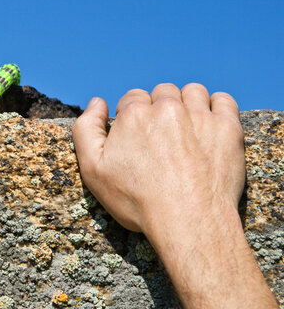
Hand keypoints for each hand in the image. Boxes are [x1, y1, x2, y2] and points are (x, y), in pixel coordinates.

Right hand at [72, 83, 276, 307]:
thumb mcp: (92, 170)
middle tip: (163, 136)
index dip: (132, 116)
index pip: (133, 98)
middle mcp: (167, 107)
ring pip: (192, 92)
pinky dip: (217, 107)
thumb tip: (97, 102)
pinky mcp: (227, 127)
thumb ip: (85, 130)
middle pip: (162, 93)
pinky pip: (223, 101)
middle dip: (160, 108)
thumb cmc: (137, 200)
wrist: (188, 222)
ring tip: (187, 128)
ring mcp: (200, 115)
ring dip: (188, 104)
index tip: (138, 137)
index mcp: (134, 114)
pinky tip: (210, 124)